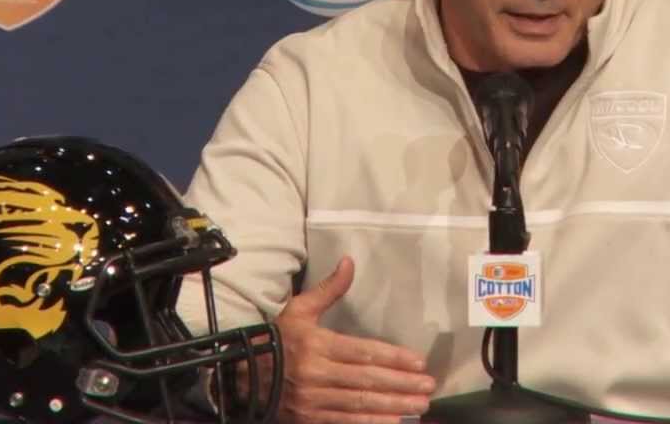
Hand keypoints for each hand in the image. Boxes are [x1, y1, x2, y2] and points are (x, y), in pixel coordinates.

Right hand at [275, 256, 435, 422]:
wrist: (241, 374)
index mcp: (317, 344)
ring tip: (419, 404)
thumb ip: (328, 290)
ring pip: (361, 403)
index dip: (394, 357)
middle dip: (401, 384)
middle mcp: (317, 373)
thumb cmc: (277, 339)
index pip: (364, 351)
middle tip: (428, 386)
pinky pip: (345, 422)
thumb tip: (349, 262)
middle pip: (367, 379)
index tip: (419, 362)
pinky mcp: (309, 418)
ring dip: (394, 405)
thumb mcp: (299, 310)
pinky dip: (371, 423)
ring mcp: (313, 399)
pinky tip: (393, 421)